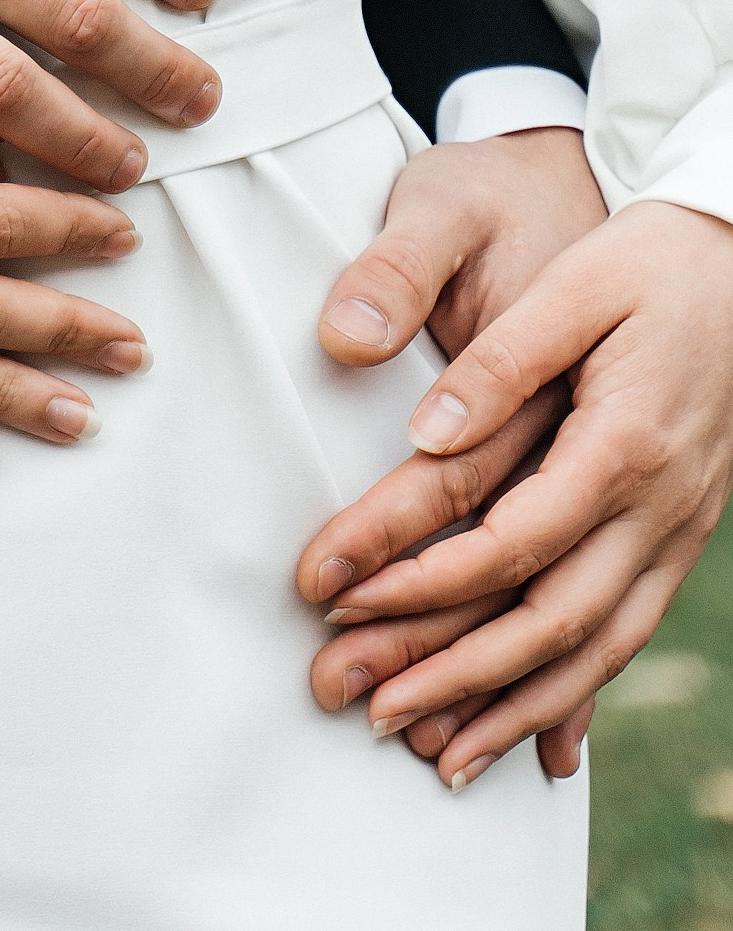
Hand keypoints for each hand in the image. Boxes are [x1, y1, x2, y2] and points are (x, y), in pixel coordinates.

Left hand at [301, 197, 732, 788]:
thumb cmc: (645, 261)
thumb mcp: (575, 285)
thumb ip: (499, 361)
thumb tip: (423, 436)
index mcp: (625, 442)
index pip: (507, 538)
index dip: (417, 578)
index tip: (335, 597)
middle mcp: (660, 505)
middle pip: (547, 617)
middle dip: (448, 671)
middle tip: (356, 701)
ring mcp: (678, 529)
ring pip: (595, 647)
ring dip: (510, 706)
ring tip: (430, 754)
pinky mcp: (679, 535)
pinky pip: (627, 635)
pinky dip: (576, 696)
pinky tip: (535, 745)